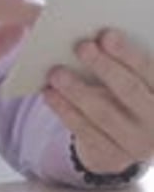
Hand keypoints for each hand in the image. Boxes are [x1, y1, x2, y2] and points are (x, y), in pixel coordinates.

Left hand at [44, 29, 153, 173]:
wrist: (125, 136)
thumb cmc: (125, 88)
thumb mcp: (132, 74)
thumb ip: (121, 58)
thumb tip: (95, 36)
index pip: (150, 71)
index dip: (128, 54)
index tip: (106, 35)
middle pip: (130, 91)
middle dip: (104, 67)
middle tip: (81, 46)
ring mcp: (136, 143)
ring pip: (105, 114)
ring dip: (78, 91)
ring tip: (56, 72)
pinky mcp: (112, 156)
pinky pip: (86, 132)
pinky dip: (65, 111)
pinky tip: (49, 93)